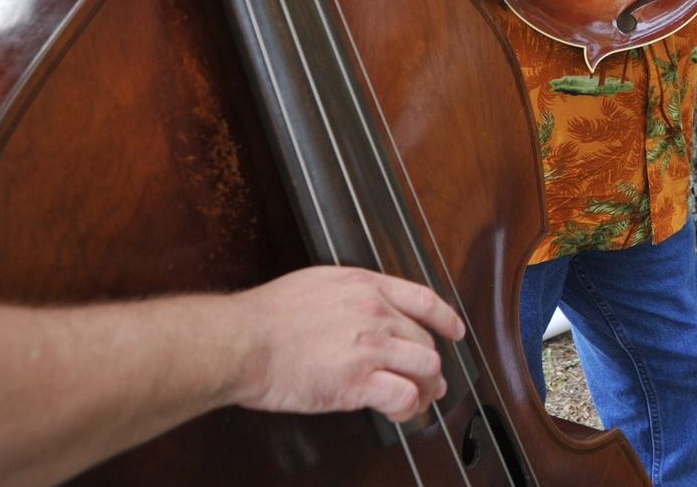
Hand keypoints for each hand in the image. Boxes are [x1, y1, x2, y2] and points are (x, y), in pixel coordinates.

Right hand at [228, 267, 465, 422]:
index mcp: (365, 286)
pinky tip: (399, 413)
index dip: (445, 319)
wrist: (242, 341)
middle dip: (432, 365)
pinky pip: (403, 396)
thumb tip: (363, 308)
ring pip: (425, 367)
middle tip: (429, 382)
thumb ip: (348, 294)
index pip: (424, 299)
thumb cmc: (266, 316)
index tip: (455, 331)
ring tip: (418, 402)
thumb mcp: (317, 284)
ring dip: (425, 388)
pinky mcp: (357, 382)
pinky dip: (407, 408)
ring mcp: (369, 347)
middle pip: (425, 340)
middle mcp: (375, 312)